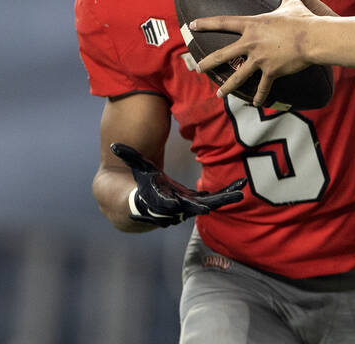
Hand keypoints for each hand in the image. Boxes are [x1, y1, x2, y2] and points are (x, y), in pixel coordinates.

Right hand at [111, 142, 245, 227]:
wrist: (139, 201)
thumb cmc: (137, 180)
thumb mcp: (134, 165)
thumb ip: (128, 155)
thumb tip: (115, 145)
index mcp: (156, 200)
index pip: (162, 205)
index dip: (168, 206)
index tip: (175, 205)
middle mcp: (172, 207)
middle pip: (188, 209)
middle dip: (200, 206)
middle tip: (210, 207)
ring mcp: (185, 206)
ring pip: (205, 205)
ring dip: (222, 200)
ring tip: (238, 194)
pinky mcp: (195, 202)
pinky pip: (212, 199)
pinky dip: (225, 194)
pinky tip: (240, 187)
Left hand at [192, 0, 332, 105]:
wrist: (312, 37)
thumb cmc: (302, 19)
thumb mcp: (292, 2)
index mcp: (252, 25)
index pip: (224, 23)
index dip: (207, 24)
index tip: (193, 25)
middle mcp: (251, 43)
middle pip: (223, 54)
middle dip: (208, 62)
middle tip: (198, 68)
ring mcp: (259, 58)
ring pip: (238, 76)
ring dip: (228, 86)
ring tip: (219, 93)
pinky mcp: (271, 71)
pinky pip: (262, 86)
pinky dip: (259, 96)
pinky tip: (255, 104)